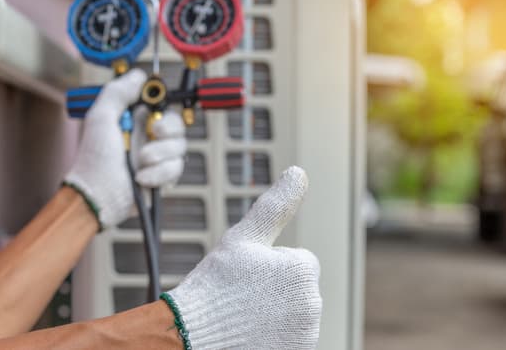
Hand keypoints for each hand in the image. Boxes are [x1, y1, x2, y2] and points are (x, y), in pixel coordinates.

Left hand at [64, 69, 186, 227]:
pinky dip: (159, 173)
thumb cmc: (94, 159)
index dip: (164, 103)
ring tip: (140, 161)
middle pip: (178, 124)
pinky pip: (176, 168)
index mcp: (136, 121)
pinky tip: (142, 178)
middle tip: (155, 132)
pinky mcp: (163, 176)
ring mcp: (158, 157)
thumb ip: (117, 93)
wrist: (98, 195)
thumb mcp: (100, 118)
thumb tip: (138, 75)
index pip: (161, 105)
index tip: (157, 106)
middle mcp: (149, 137)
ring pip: (180, 146)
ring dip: (160, 153)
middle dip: (169, 128)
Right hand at [162, 166, 321, 349]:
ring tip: (245, 315)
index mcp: (304, 269)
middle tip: (244, 296)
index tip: (248, 277)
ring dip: (275, 313)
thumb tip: (298, 172)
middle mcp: (313, 304)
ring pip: (293, 313)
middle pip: (296, 288)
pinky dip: (275, 337)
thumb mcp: (244, 237)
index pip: (297, 261)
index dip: (270, 265)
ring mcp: (307, 335)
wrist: (191, 336)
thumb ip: (276, 205)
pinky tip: (252, 334)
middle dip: (275, 290)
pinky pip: (290, 337)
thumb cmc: (215, 284)